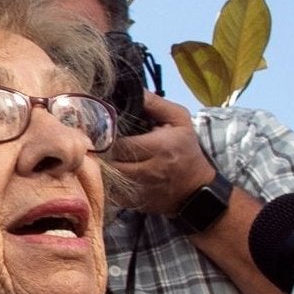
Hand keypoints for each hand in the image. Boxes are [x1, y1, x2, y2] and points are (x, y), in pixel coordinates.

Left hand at [111, 95, 216, 214]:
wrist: (195, 190)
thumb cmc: (186, 150)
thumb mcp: (180, 121)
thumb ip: (156, 104)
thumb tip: (134, 90)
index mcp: (158, 148)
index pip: (120, 142)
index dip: (107, 134)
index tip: (103, 127)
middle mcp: (147, 171)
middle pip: (109, 160)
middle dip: (101, 150)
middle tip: (98, 140)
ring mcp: (137, 190)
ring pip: (106, 176)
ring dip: (101, 165)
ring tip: (102, 154)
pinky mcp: (131, 203)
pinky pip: (108, 190)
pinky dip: (106, 180)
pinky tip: (110, 171)